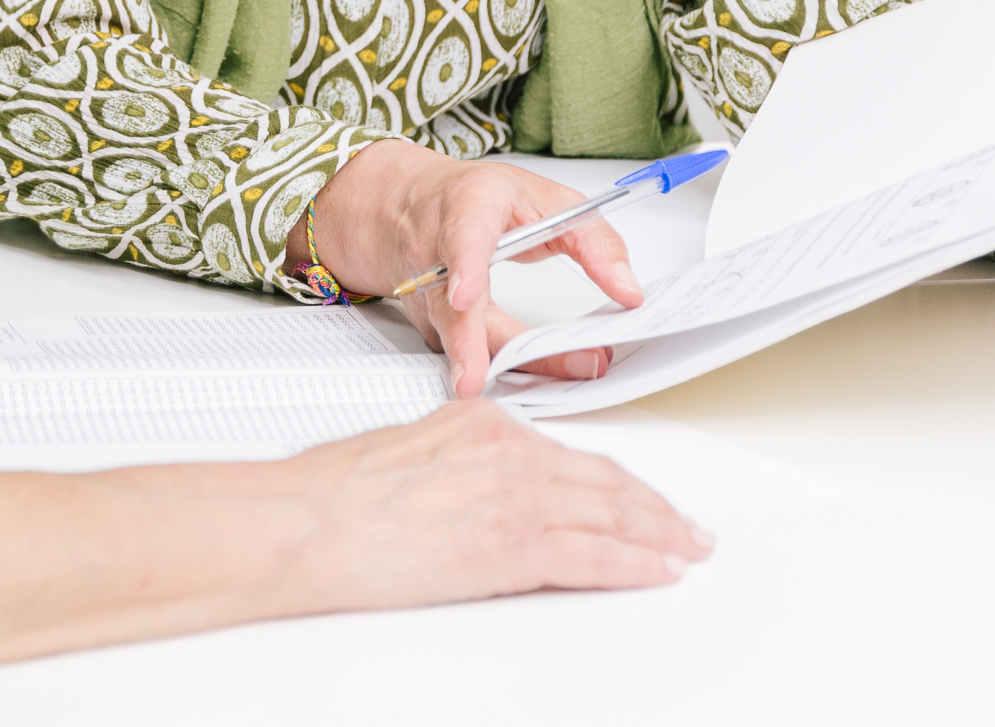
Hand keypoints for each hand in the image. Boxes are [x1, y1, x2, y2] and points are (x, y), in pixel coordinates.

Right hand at [285, 399, 710, 605]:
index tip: (635, 495)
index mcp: (483, 424)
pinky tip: (658, 571)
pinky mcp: (514, 544)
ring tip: (686, 547)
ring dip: (658, 534)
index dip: (613, 480)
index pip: (568, 455)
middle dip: (652, 507)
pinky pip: (594, 555)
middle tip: (685, 525)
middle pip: (604, 480)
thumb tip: (469, 485)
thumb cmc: (333, 494)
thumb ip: (454, 459)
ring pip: (611, 513)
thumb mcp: (407, 449)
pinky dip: (635, 564)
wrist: (308, 520)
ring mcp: (516, 496)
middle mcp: (509, 451)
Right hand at [292, 139, 642, 398]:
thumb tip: (628, 291)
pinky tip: (508, 378)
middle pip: (453, 303)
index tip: (465, 297)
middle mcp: (439, 248)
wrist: (407, 203)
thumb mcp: (547, 198)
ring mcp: (425, 288)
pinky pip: (459, 348)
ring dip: (474, 364)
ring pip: (452, 334)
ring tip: (477, 389)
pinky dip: (485, 366)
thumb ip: (594, 239)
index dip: (464, 268)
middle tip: (477, 376)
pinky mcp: (428, 320)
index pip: (465, 236)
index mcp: (471, 205)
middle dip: (466, 343)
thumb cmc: (478, 198)